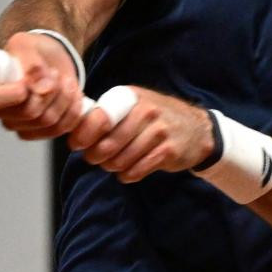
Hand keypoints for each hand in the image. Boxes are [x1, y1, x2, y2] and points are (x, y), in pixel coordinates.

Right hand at [0, 31, 84, 140]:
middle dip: (50, 90)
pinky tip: (72, 94)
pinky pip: (62, 128)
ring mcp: (19, 125)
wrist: (49, 59)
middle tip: (54, 73)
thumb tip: (41, 85)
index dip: (14, 94)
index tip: (28, 82)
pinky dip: (73, 109)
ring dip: (64, 97)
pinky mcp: (40, 132)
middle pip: (29, 112)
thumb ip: (31, 62)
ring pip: (48, 120)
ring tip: (65, 80)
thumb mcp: (27, 45)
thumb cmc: (32, 51)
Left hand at [68, 87, 215, 182]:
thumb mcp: (133, 105)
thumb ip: (106, 113)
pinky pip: (136, 170)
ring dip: (112, 167)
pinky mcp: (168, 151)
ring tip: (113, 163)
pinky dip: (127, 175)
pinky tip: (128, 170)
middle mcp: (144, 111)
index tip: (77, 144)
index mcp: (130, 97)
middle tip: (95, 158)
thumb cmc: (155, 118)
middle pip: (107, 144)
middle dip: (95, 156)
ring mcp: (158, 131)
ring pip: (120, 160)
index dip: (83, 134)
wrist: (197, 129)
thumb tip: (74, 129)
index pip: (99, 117)